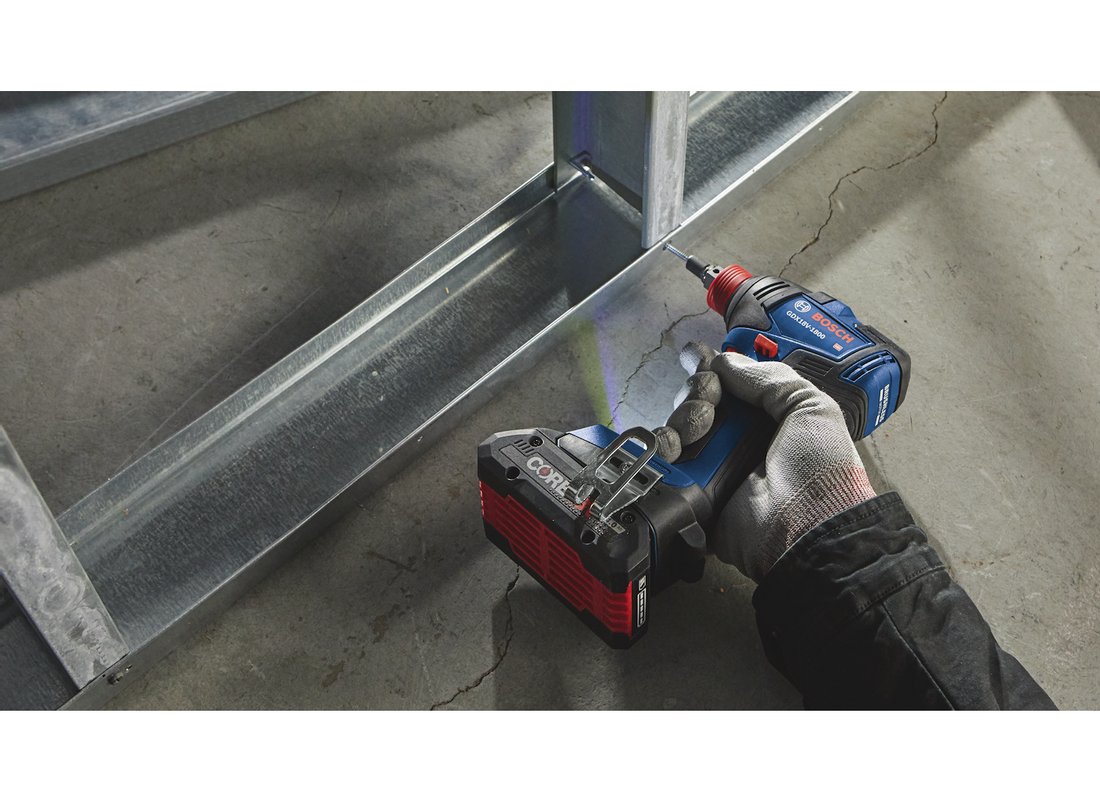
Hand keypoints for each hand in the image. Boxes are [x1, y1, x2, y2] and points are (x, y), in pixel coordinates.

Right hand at [655, 342, 876, 581]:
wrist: (806, 529)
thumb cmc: (818, 469)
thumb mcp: (811, 409)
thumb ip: (771, 378)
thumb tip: (725, 360)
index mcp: (766, 418)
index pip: (729, 384)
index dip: (712, 367)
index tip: (700, 357)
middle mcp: (737, 439)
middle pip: (697, 400)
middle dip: (698, 391)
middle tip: (711, 401)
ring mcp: (711, 467)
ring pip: (676, 427)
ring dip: (682, 418)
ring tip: (698, 429)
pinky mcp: (689, 494)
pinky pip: (663, 464)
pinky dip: (661, 449)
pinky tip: (674, 448)